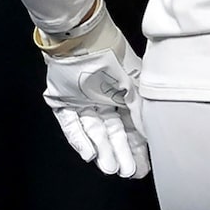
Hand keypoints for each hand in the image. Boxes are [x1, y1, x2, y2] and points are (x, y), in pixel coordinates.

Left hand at [37, 0, 149, 178]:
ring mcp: (82, 101)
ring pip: (93, 131)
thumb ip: (139, 110)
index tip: (142, 167)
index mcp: (123, 94)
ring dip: (102, 149)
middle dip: (121, 152)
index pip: (131, 127)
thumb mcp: (134, 84)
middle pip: (113, 132)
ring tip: (110, 168)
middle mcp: (104, 100)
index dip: (137, 147)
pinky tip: (89, 155)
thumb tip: (147, 134)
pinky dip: (79, 139)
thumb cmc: (113, 56)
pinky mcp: (62, 101)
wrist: (82, 36)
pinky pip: (71, 125)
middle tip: (128, 172)